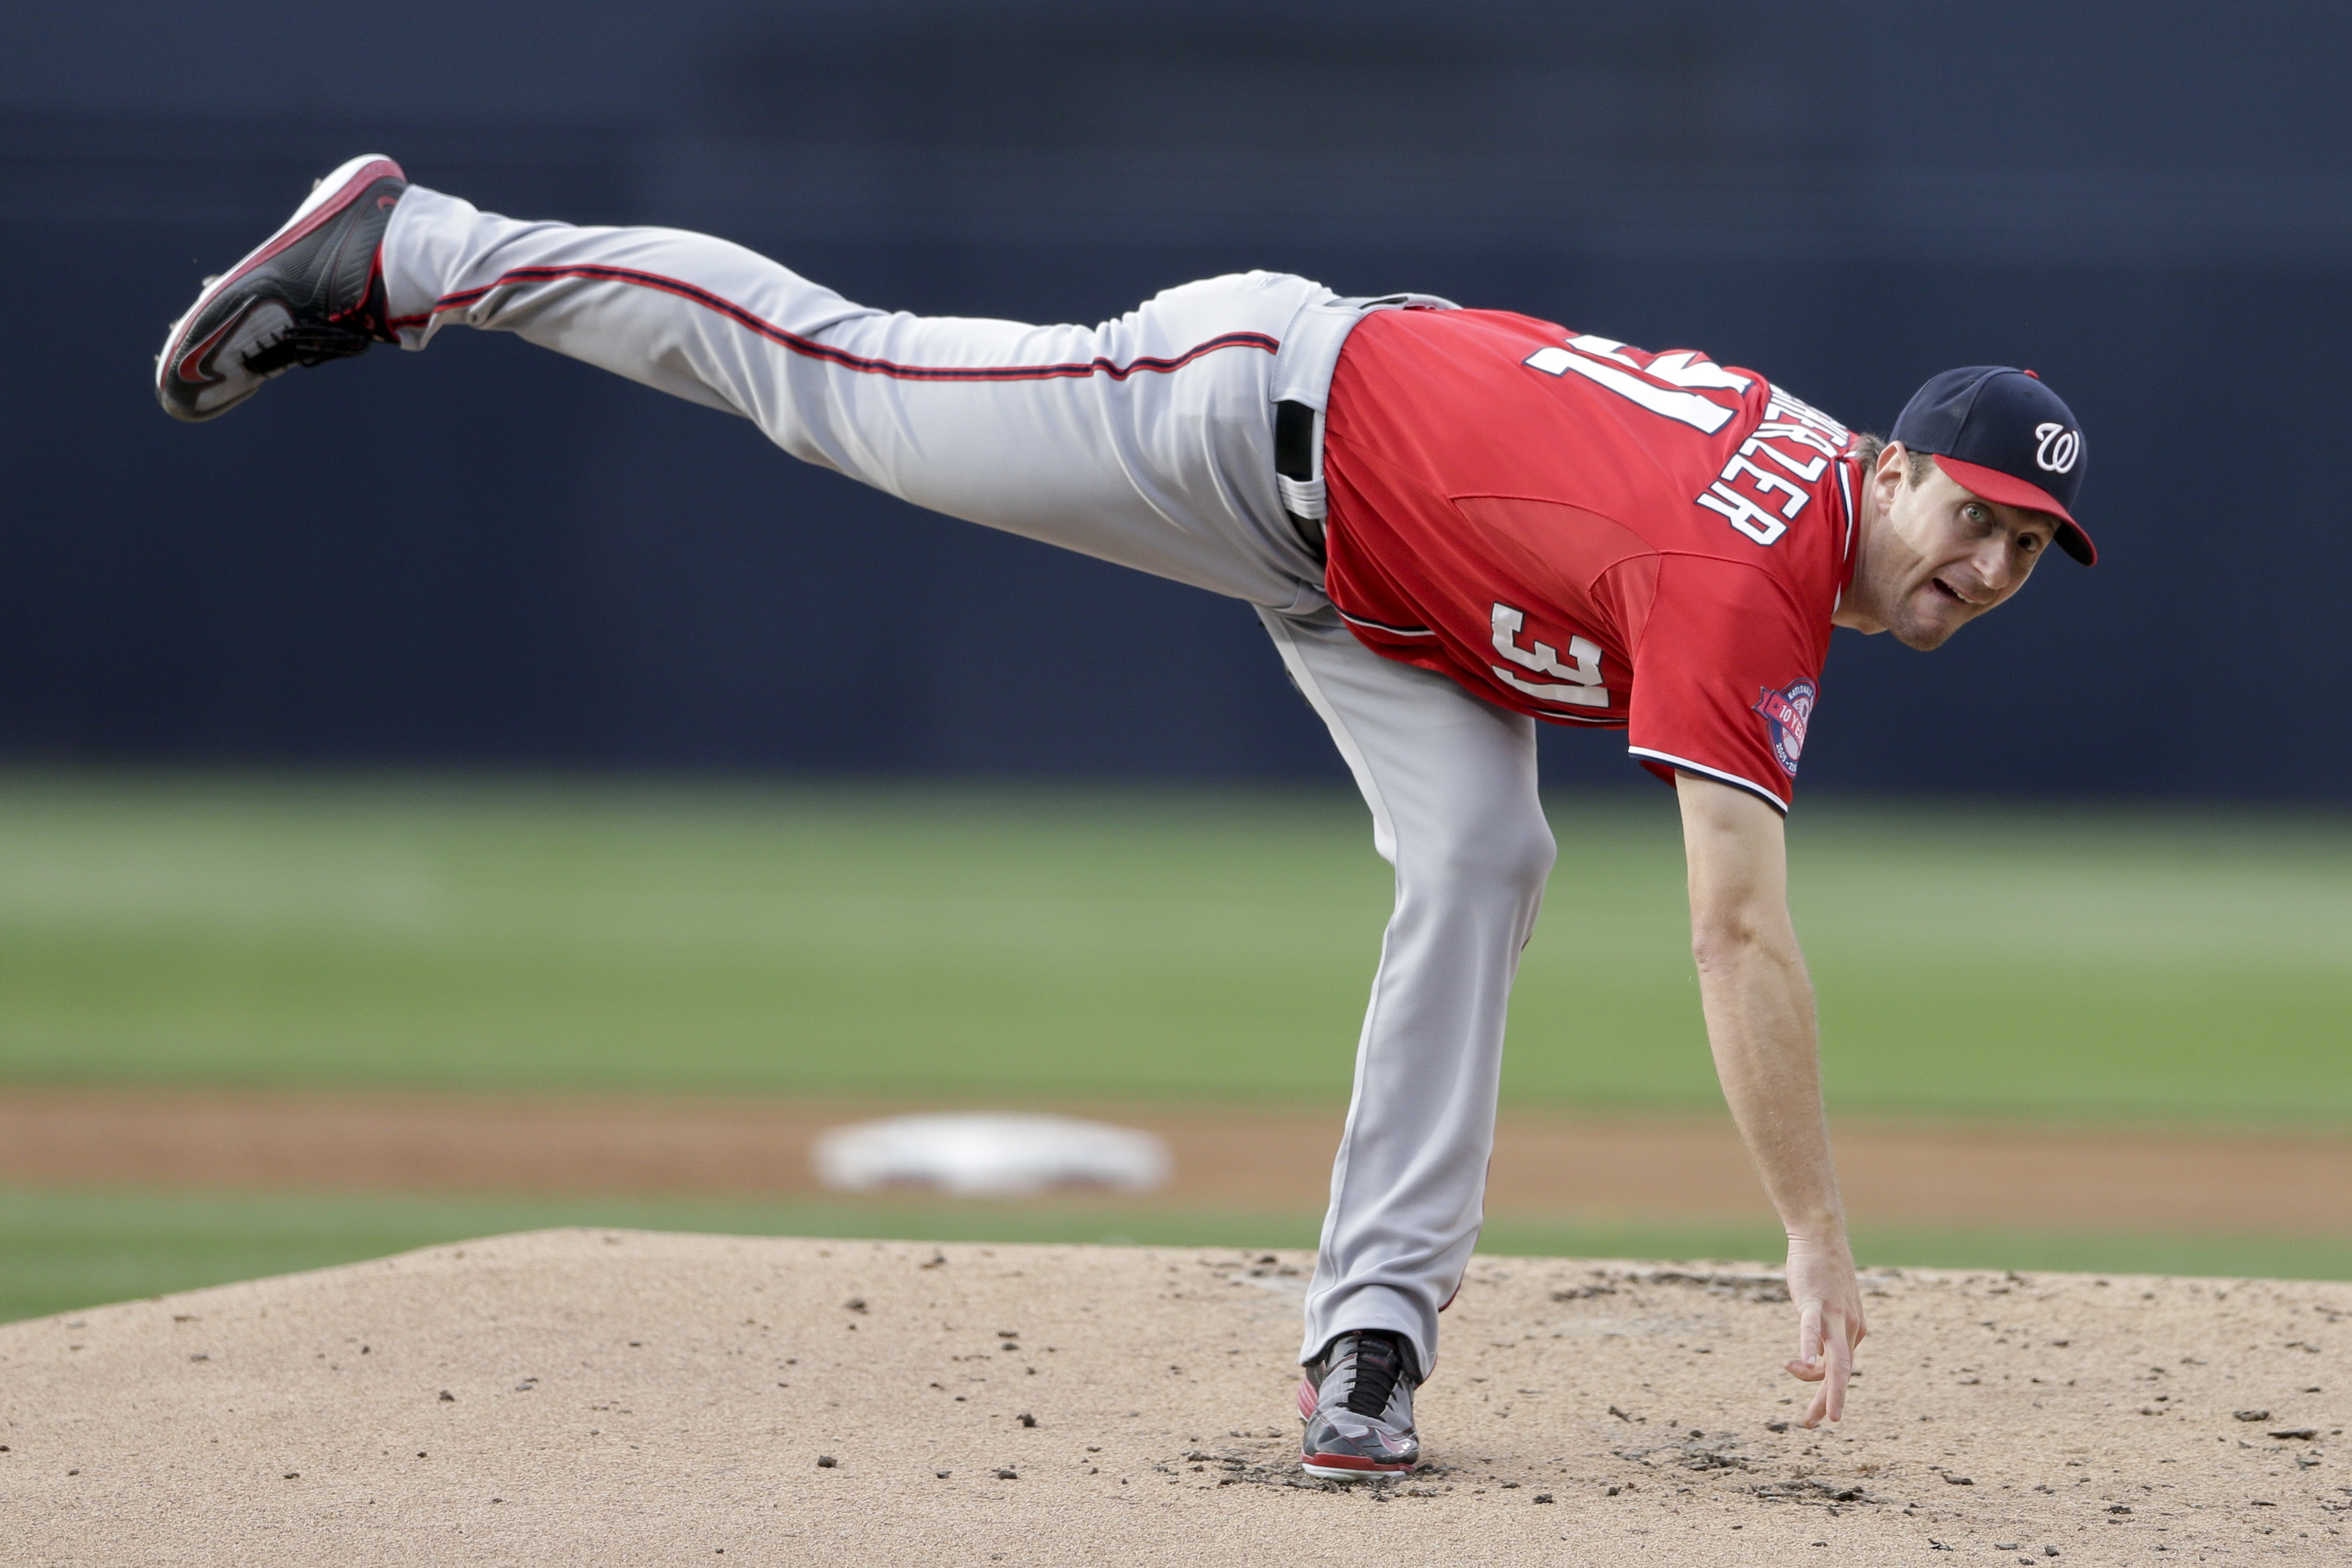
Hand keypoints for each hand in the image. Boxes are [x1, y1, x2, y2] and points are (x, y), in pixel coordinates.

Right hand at [1783, 1234, 1866, 1426]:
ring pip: (1834, 1361)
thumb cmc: (1822, 1273)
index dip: (1827, 1393)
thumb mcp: (1827, 1307)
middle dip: (1831, 1402)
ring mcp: (1834, 1316)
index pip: (1840, 1370)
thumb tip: (1810, 1357)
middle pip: (1841, 1373)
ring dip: (1828, 1391)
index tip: (1817, 1416)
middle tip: (1818, 1424)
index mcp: (1853, 1331)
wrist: (1823, 1237)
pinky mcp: (1816, 1303)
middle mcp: (1850, 1328)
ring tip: (1820, 1416)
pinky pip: (1812, 1329)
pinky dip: (1808, 1346)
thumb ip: (1822, 1332)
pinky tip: (1801, 1361)